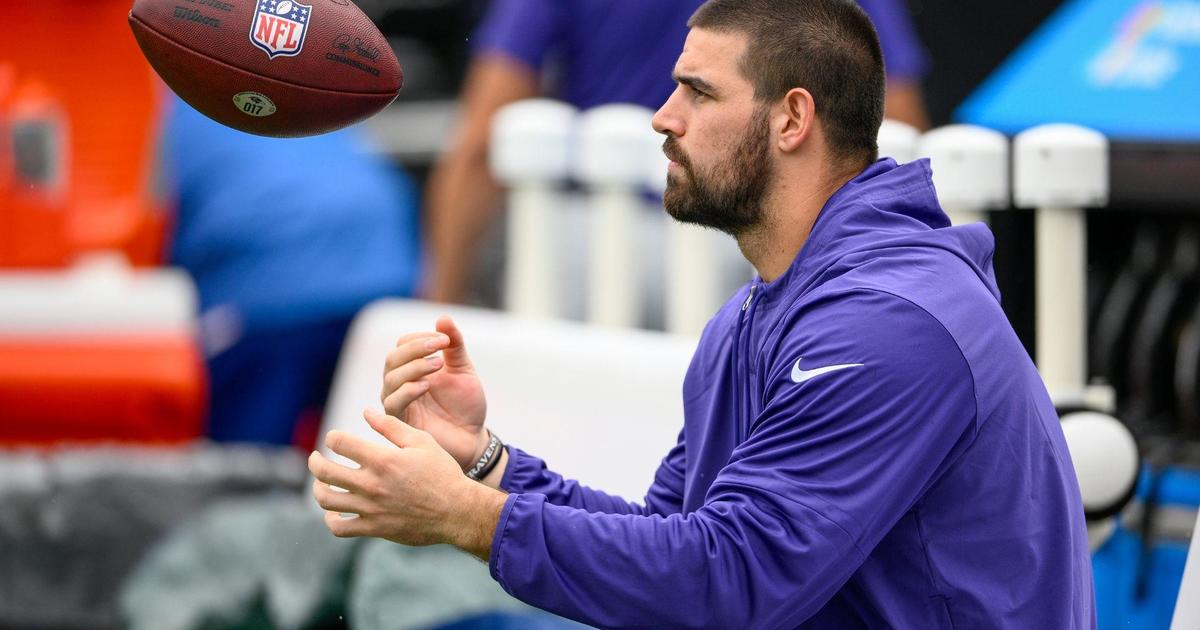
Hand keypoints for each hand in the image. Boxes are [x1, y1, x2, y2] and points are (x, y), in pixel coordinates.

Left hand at [309, 408, 506, 557]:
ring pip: (326, 500)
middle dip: (315, 461)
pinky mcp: (374, 528)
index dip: (333, 437)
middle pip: (324, 471)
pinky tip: (335, 512)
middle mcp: (372, 484)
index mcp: (382, 459)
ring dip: (318, 488)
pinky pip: (339, 528)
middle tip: (317, 458)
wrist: (456, 511)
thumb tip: (366, 411)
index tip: (336, 439)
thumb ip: (391, 426)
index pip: (339, 443)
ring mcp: (371, 508)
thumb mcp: (421, 441)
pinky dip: (331, 519)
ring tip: (322, 483)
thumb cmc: (442, 473)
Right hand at [382, 316, 488, 469]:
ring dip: (414, 367)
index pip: (403, 344)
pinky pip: (393, 402)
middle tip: (440, 347)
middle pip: (393, 358)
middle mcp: (400, 383)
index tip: (444, 339)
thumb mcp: (463, 370)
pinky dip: (408, 390)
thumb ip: (454, 346)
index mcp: (413, 368)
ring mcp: (398, 402)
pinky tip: (427, 385)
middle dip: (415, 349)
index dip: (420, 338)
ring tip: (438, 365)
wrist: (473, 437)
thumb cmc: (466, 404)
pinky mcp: (400, 422)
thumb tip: (443, 318)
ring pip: (390, 378)